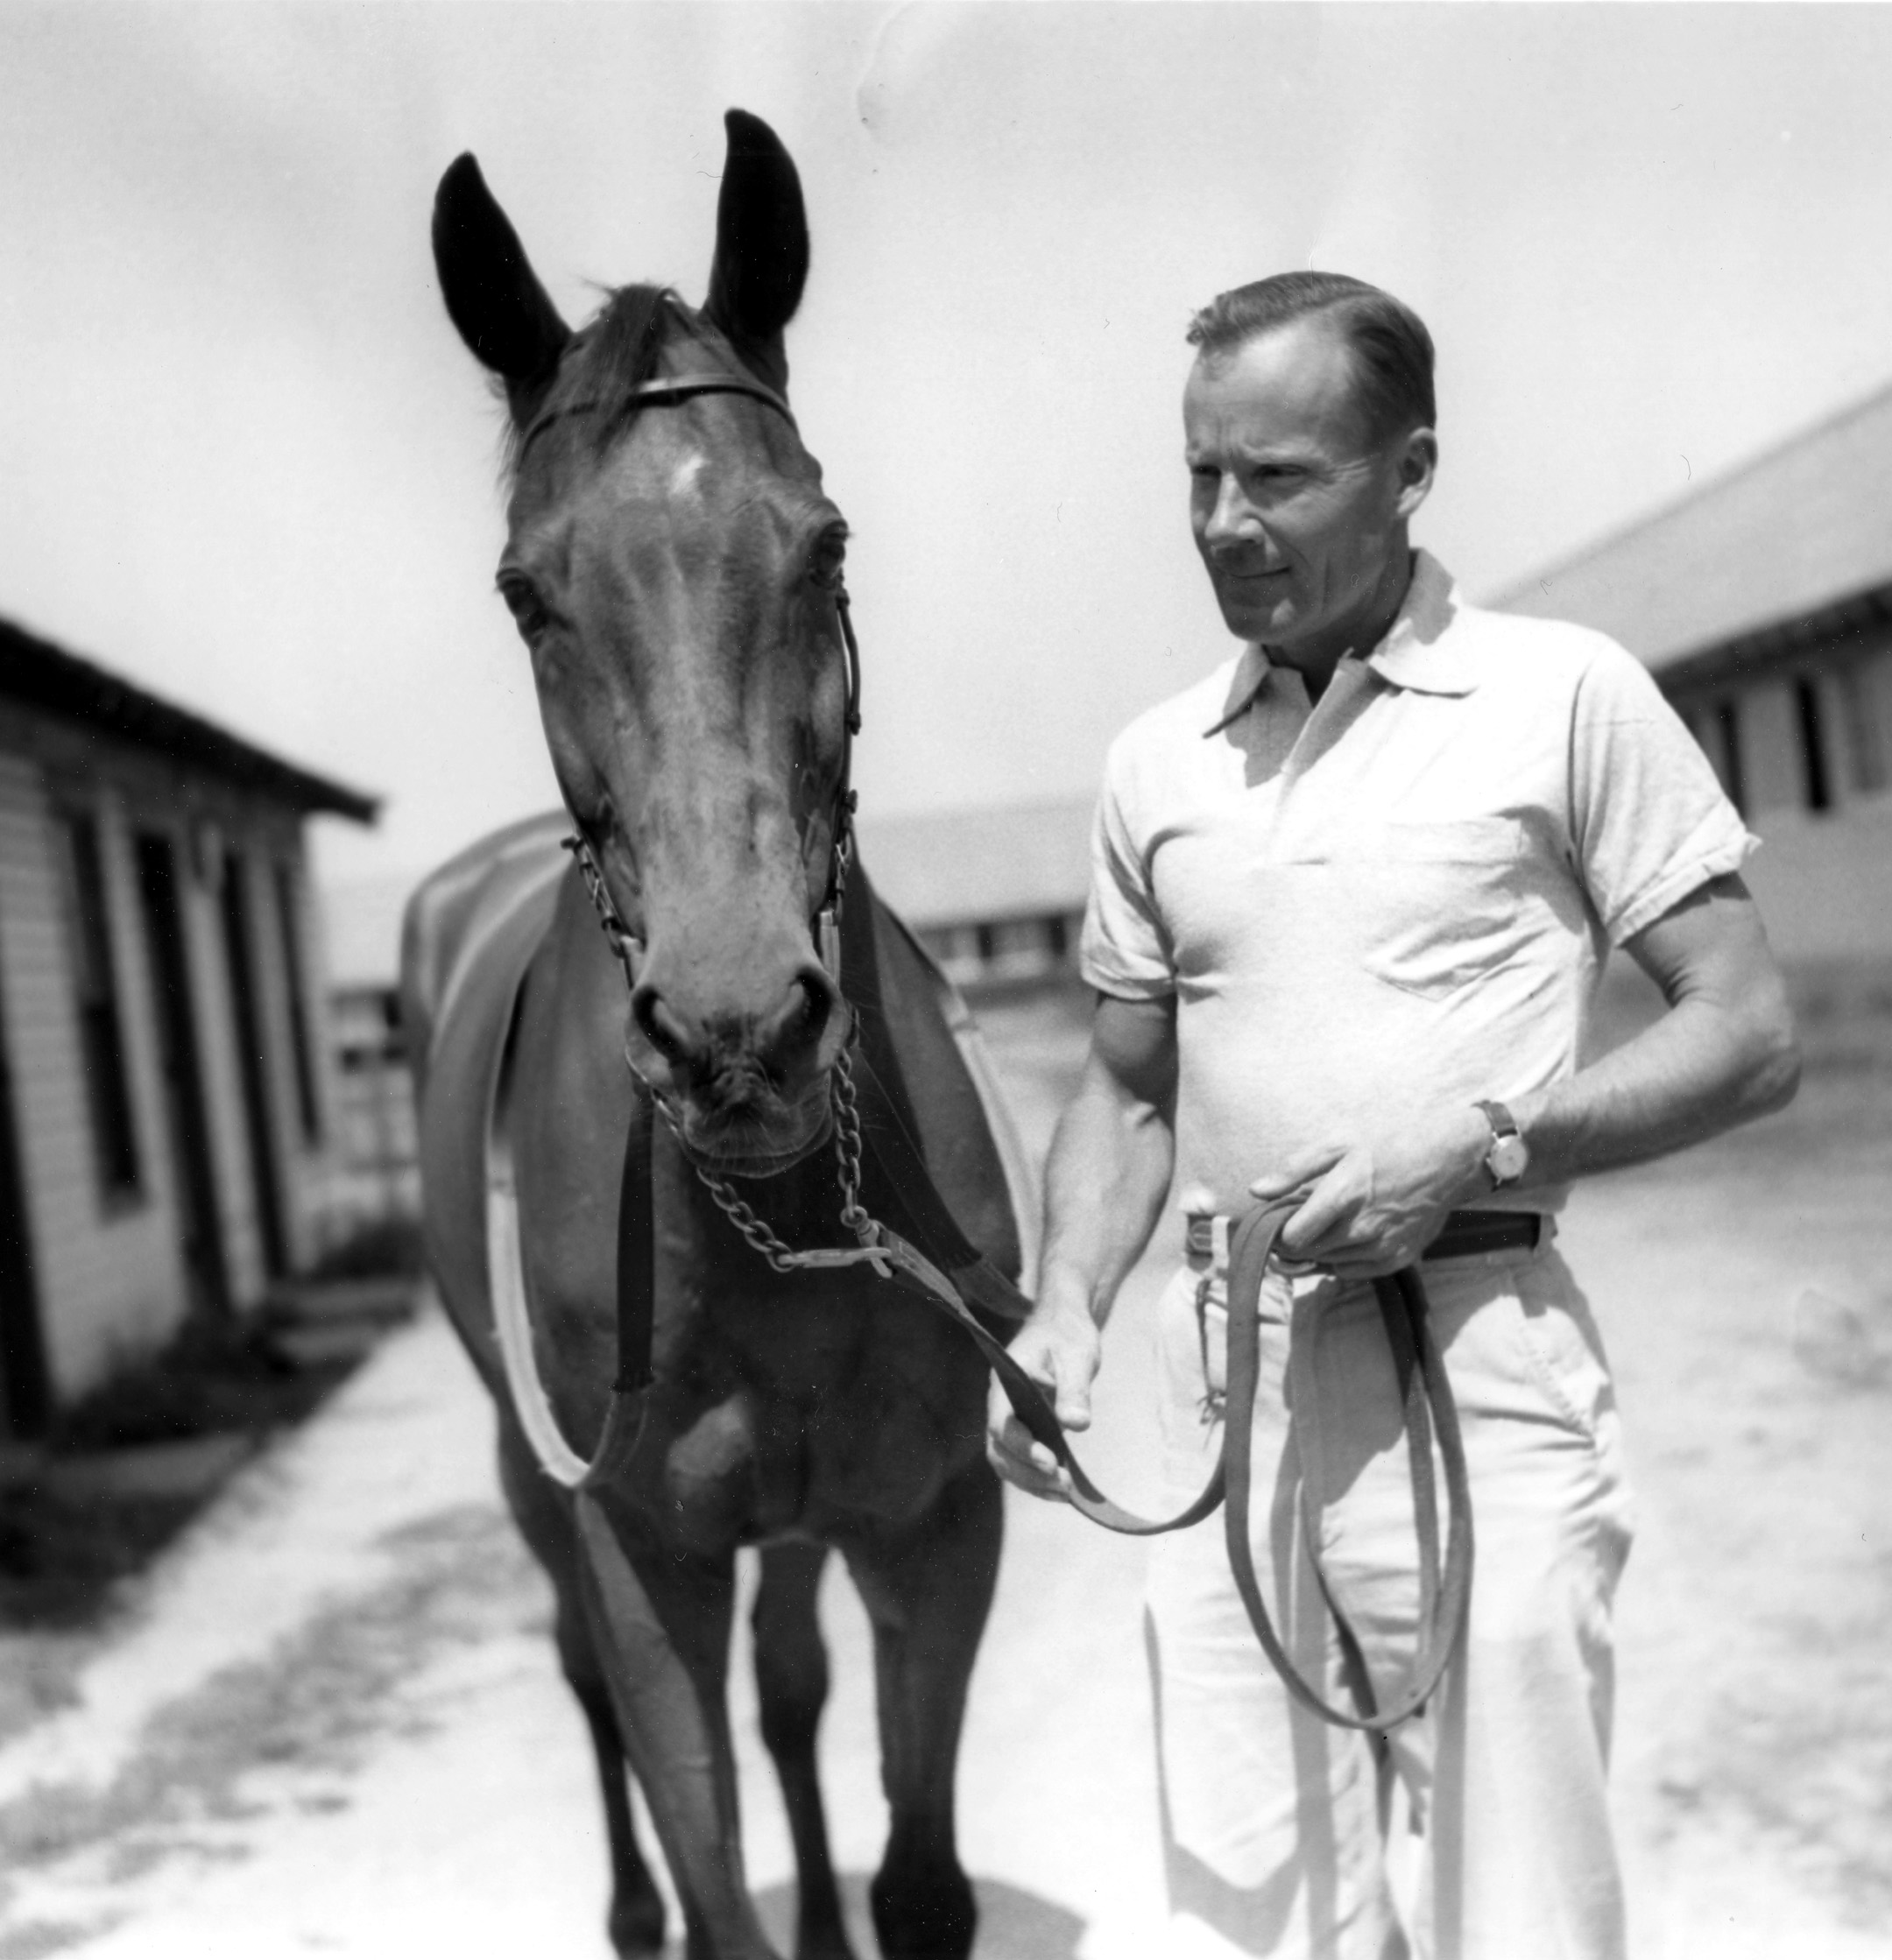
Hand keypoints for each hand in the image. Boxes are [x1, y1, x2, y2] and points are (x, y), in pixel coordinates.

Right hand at [985, 1302, 1099, 1502]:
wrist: (1062, 1326)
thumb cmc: (1068, 1336)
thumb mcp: (1078, 1356)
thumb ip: (1074, 1388)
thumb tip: (1076, 1425)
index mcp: (1006, 1382)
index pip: (1004, 1423)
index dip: (1024, 1447)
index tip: (1052, 1463)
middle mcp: (1000, 1403)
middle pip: (999, 1449)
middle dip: (1028, 1473)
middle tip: (1064, 1486)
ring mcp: (1008, 1417)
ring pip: (1005, 1460)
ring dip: (1031, 1482)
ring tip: (1066, 1494)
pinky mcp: (1022, 1428)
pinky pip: (1019, 1460)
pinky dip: (1036, 1478)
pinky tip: (1063, 1489)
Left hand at [1249, 1106, 1490, 1277]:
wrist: (1445, 1161)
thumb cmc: (1387, 1145)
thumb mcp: (1337, 1144)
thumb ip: (1294, 1169)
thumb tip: (1256, 1191)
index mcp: (1343, 1196)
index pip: (1293, 1239)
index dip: (1280, 1232)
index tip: (1281, 1220)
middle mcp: (1362, 1228)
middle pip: (1307, 1254)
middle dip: (1295, 1241)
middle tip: (1301, 1220)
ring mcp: (1381, 1247)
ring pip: (1329, 1264)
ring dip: (1319, 1250)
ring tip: (1329, 1222)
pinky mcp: (1397, 1259)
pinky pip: (1353, 1272)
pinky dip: (1343, 1259)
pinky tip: (1348, 1236)